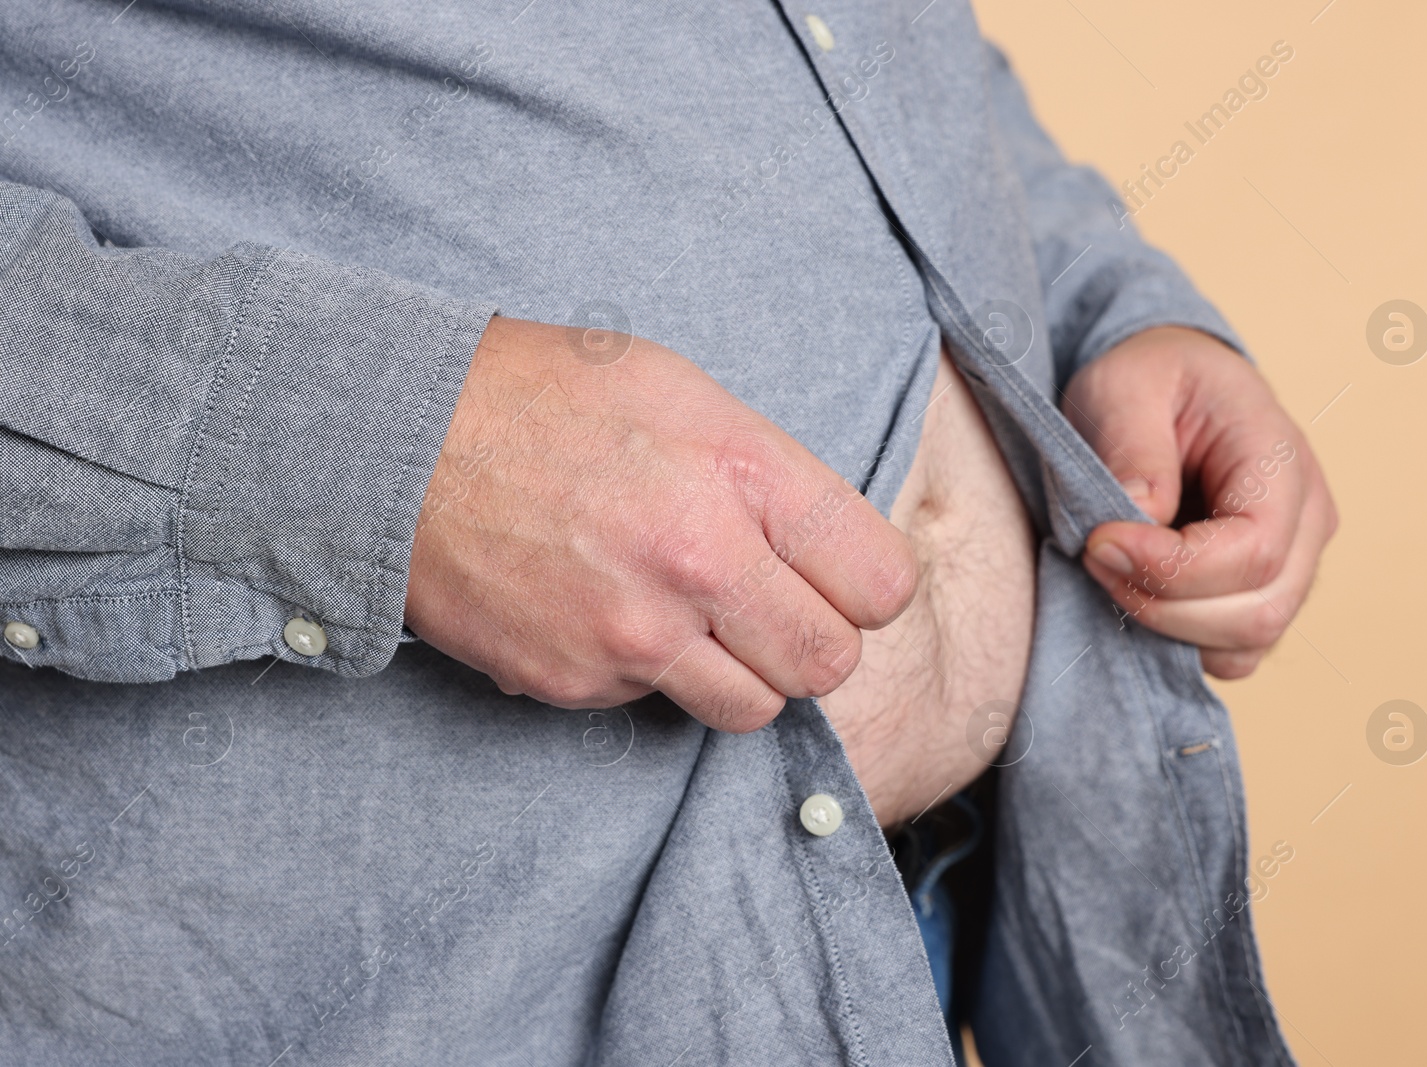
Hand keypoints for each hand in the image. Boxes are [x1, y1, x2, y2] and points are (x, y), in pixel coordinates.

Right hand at [404, 316, 917, 730]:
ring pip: (756, 707)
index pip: (881, 584)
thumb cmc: (543, 397)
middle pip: (831, 663)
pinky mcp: (577, 681)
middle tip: (772, 608)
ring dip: (741, 673)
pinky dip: (649, 673)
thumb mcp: (681, 391)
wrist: (395, 441)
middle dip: (815, 642)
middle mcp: (700, 561)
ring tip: (694, 617)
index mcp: (742, 473)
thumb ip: (768, 474)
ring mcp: (636, 632)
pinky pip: (656, 705)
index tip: (838, 579)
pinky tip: (606, 611)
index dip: (866, 588)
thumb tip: (825, 547)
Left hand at [1061, 327, 1337, 677]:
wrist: (1167, 386)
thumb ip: (1132, 445)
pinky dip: (1178, 641)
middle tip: (1093, 556)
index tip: (1099, 542)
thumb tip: (1140, 516)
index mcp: (1281, 459)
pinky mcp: (1260, 594)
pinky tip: (1135, 591)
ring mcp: (1293, 563)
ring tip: (1110, 570)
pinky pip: (1231, 651)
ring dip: (1166, 628)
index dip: (1171, 569)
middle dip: (1161, 604)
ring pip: (1246, 643)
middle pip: (1256, 612)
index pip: (1253, 552)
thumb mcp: (1125, 384)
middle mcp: (1306, 520)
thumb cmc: (1152, 378)